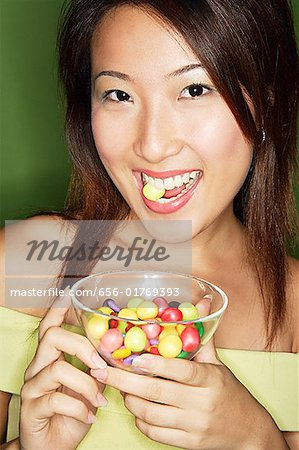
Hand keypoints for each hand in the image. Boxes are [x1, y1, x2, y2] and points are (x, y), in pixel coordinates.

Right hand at [19, 288, 107, 449]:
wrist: (54, 447)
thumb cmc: (73, 412)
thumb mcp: (90, 386)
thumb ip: (98, 368)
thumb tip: (121, 352)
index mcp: (52, 357)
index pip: (51, 326)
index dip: (59, 309)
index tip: (70, 295)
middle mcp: (38, 367)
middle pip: (53, 337)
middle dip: (82, 346)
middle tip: (101, 364)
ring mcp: (32, 386)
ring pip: (57, 369)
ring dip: (86, 383)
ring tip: (99, 398)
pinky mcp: (32, 407)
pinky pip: (55, 400)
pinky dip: (79, 407)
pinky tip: (89, 415)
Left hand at [91, 300, 266, 449]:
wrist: (249, 432)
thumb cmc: (230, 392)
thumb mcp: (218, 364)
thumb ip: (202, 337)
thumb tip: (202, 302)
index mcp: (210, 380)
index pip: (182, 371)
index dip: (156, 365)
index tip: (134, 359)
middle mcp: (201, 403)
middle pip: (156, 393)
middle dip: (125, 381)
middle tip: (102, 371)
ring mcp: (194, 426)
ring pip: (151, 415)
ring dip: (130, 401)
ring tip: (120, 387)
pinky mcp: (188, 444)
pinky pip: (155, 434)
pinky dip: (140, 421)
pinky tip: (136, 408)